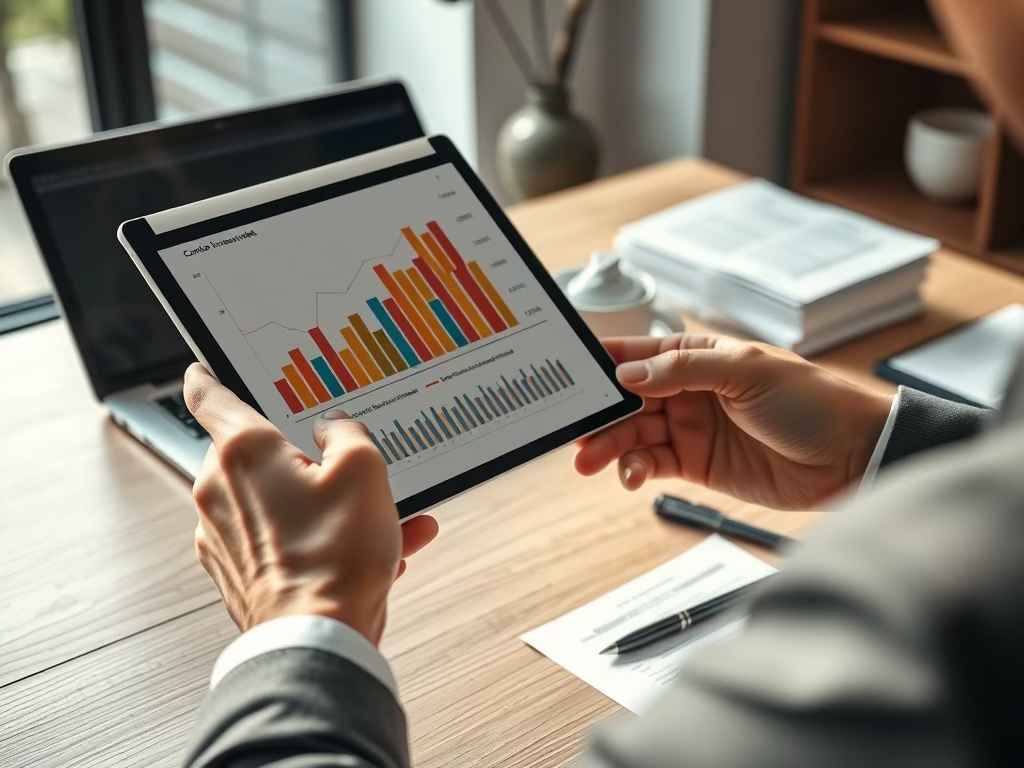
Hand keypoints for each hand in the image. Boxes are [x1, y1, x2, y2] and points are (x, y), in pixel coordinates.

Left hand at [184, 363, 438, 644]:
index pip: (208, 396)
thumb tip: (334, 430)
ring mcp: (222, 536)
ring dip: (325, 504)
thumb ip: (348, 433)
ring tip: (384, 520)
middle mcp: (219, 490)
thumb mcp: (364, 471)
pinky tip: (378, 551)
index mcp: (242, 452)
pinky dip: (320, 540)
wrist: (317, 639)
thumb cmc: (334, 555)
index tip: (200, 369)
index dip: (207, 376)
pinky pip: (282, 540)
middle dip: (301, 457)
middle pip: (256, 453)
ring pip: (278, 501)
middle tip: (343, 465)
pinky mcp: (236, 573)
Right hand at [574, 334, 891, 508]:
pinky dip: (635, 470)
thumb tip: (627, 373)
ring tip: (587, 462)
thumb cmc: (810, 400)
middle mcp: (687, 390)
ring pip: (633, 434)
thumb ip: (681, 372)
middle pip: (626, 398)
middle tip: (571, 432)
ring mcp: (690, 428)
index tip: (566, 373)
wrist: (851, 455)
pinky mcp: (697, 464)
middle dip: (596, 414)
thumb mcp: (746, 372)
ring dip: (608, 446)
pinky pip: (652, 464)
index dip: (601, 362)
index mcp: (696, 356)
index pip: (637, 353)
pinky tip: (630, 476)